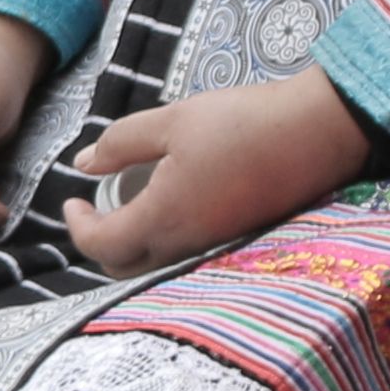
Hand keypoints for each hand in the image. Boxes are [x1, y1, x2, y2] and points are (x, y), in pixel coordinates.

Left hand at [58, 70, 379, 268]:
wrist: (317, 134)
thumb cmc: (242, 122)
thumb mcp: (172, 121)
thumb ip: (121, 145)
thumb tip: (84, 164)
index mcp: (164, 218)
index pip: (101, 246)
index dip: (77, 227)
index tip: (72, 201)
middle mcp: (188, 246)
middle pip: (124, 268)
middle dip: (100, 244)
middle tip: (95, 208)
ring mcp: (215, 249)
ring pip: (156, 267)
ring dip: (132, 245)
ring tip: (128, 202)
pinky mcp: (237, 242)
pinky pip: (185, 258)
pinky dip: (163, 242)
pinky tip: (167, 205)